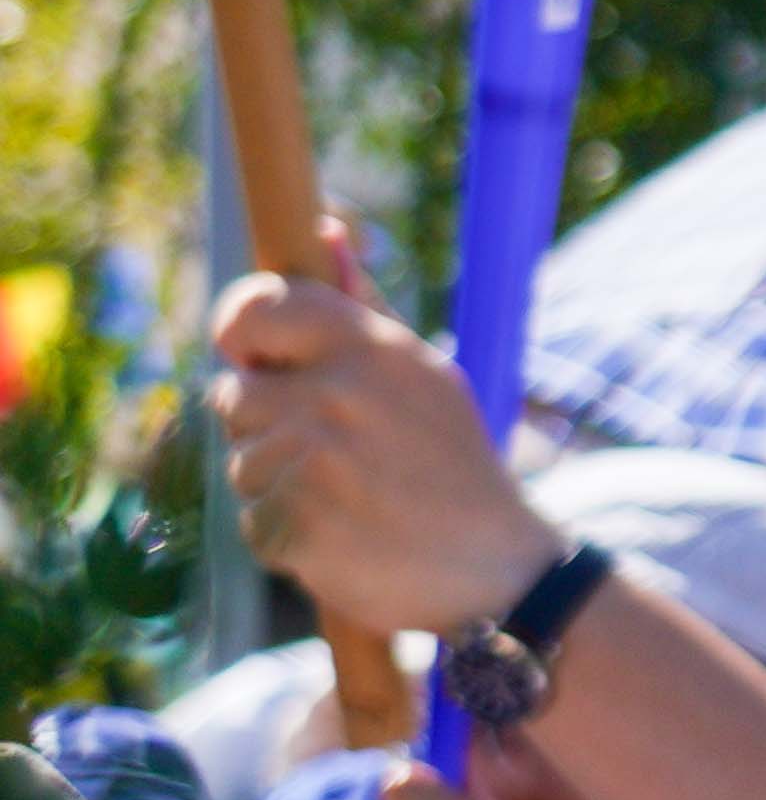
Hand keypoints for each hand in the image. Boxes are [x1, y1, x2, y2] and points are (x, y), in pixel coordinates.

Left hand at [207, 224, 567, 643]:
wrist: (499, 570)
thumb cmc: (451, 466)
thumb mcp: (424, 375)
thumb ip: (365, 308)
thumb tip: (326, 229)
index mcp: (371, 349)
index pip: (254, 307)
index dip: (240, 333)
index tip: (252, 357)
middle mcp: (339, 395)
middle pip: (231, 395)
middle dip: (268, 425)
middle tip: (339, 454)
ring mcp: (315, 462)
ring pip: (238, 462)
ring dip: (276, 484)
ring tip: (346, 499)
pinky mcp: (297, 526)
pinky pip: (251, 521)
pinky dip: (285, 535)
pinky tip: (342, 536)